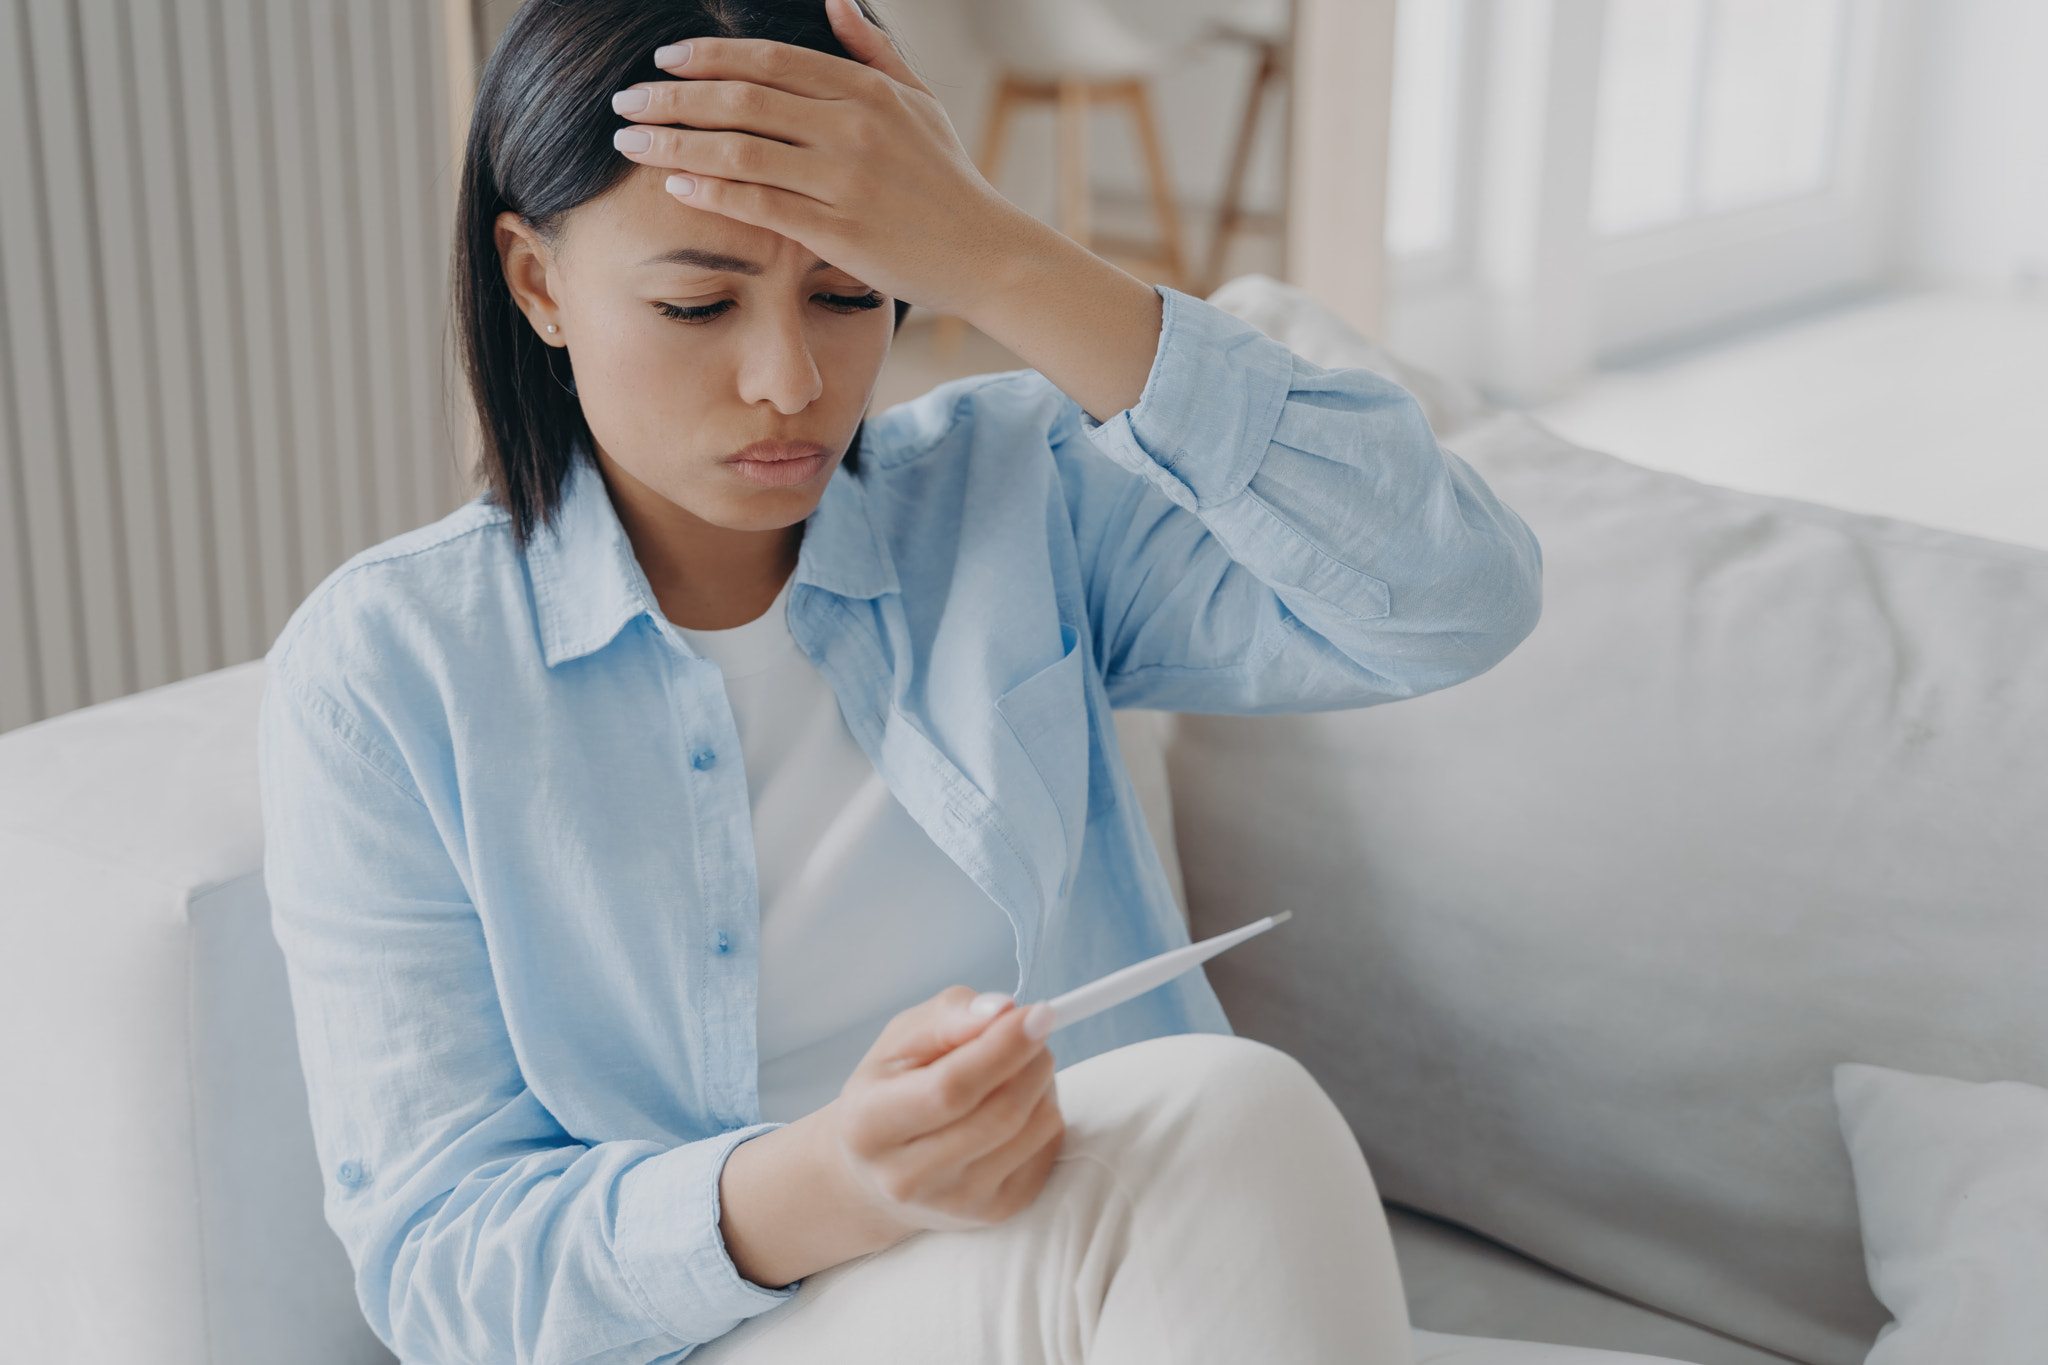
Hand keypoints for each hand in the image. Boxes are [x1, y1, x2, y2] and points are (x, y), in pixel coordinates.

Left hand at [609, 0, 1031, 319]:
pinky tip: (676, 183)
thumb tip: (837, 0)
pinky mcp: (840, 233)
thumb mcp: (920, 103)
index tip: (664, 60)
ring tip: (632, 140)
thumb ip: (872, 52)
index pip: (770, 60)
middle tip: (627, 99)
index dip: (710, 56)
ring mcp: (844, 181)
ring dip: (675, 141)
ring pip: (740, 151)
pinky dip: (713, 191)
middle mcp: (851, 128)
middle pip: (742, 100)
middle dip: (673, 96)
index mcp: (866, 91)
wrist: (987, 253)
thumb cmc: (949, 180)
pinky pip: (760, 206)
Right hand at [832, 986, 1065, 1233]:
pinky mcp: (995, 1212)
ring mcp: (955, 1202)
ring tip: (1021, 1065)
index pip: (950, 1088)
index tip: (1037, 1013)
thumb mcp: (900, 1041)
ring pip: (1033, 1130)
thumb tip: (1003, 1010)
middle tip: (1033, 1028)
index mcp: (870, 1125)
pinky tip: (1021, 1102)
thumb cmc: (892, 1090)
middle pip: (999, 1113)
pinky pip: (1047, 1149)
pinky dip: (1046, 1114)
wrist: (880, 1171)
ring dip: (1044, 1083)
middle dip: (1032, 1060)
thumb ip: (948, 1016)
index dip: (1002, 1047)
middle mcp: (908, 1176)